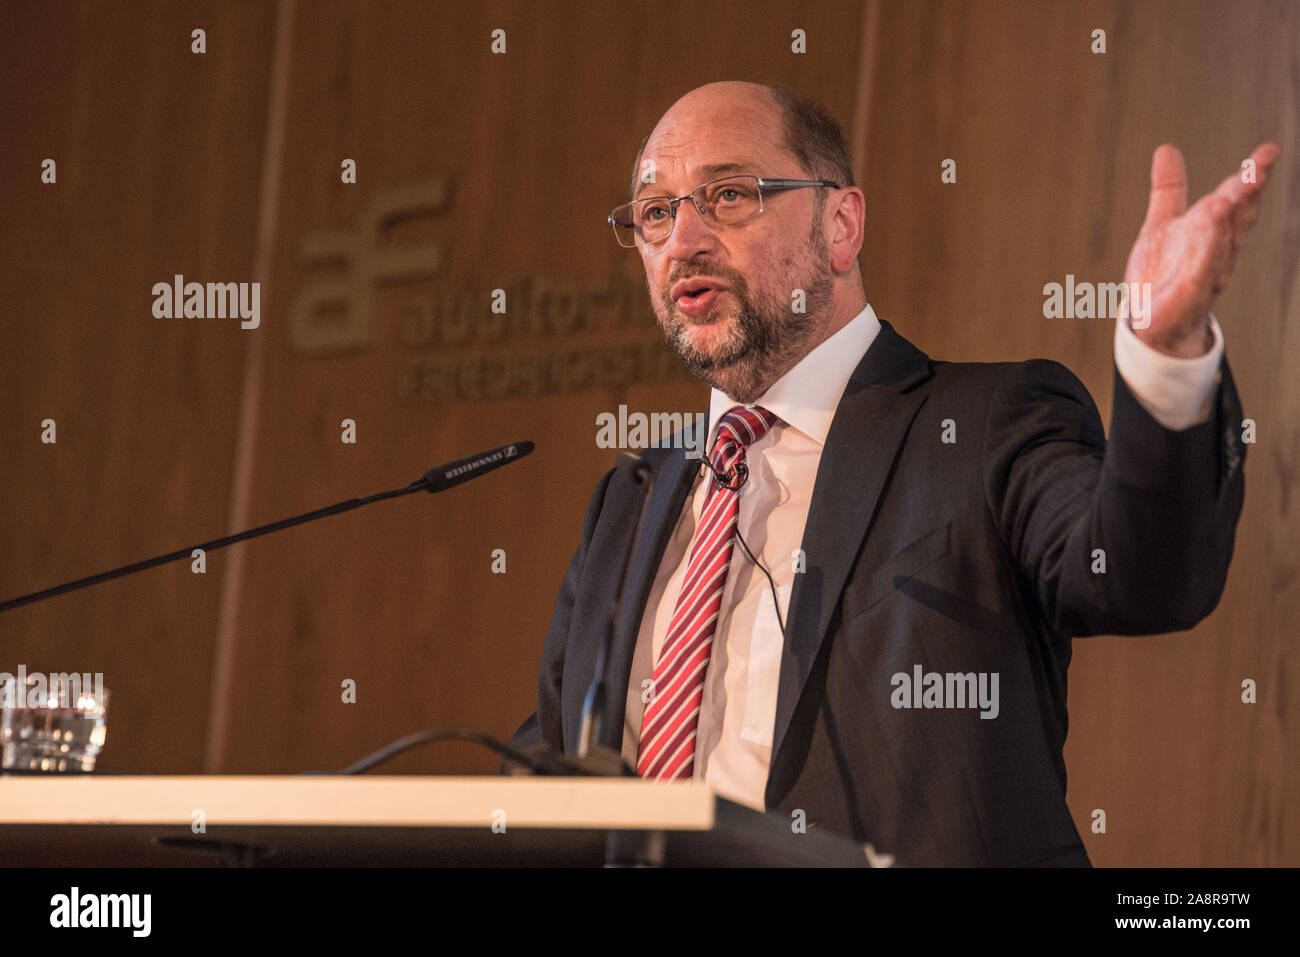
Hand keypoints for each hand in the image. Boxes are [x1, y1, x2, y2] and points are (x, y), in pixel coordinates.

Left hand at [1124, 142, 1279, 357]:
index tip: (1269, 150)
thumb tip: (1167, 149)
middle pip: (1238, 216)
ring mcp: (1207, 271)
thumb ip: (1169, 190)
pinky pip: (1202, 270)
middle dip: (1250, 191)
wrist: (1152, 325)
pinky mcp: (1192, 292)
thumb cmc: (1164, 274)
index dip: (1251, 175)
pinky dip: (1207, 251)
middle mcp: (1217, 248)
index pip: (1235, 197)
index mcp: (1212, 229)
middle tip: (1262, 164)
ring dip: (1228, 219)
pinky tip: (1210, 234)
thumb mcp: (1162, 224)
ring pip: (1222, 242)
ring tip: (1233, 193)